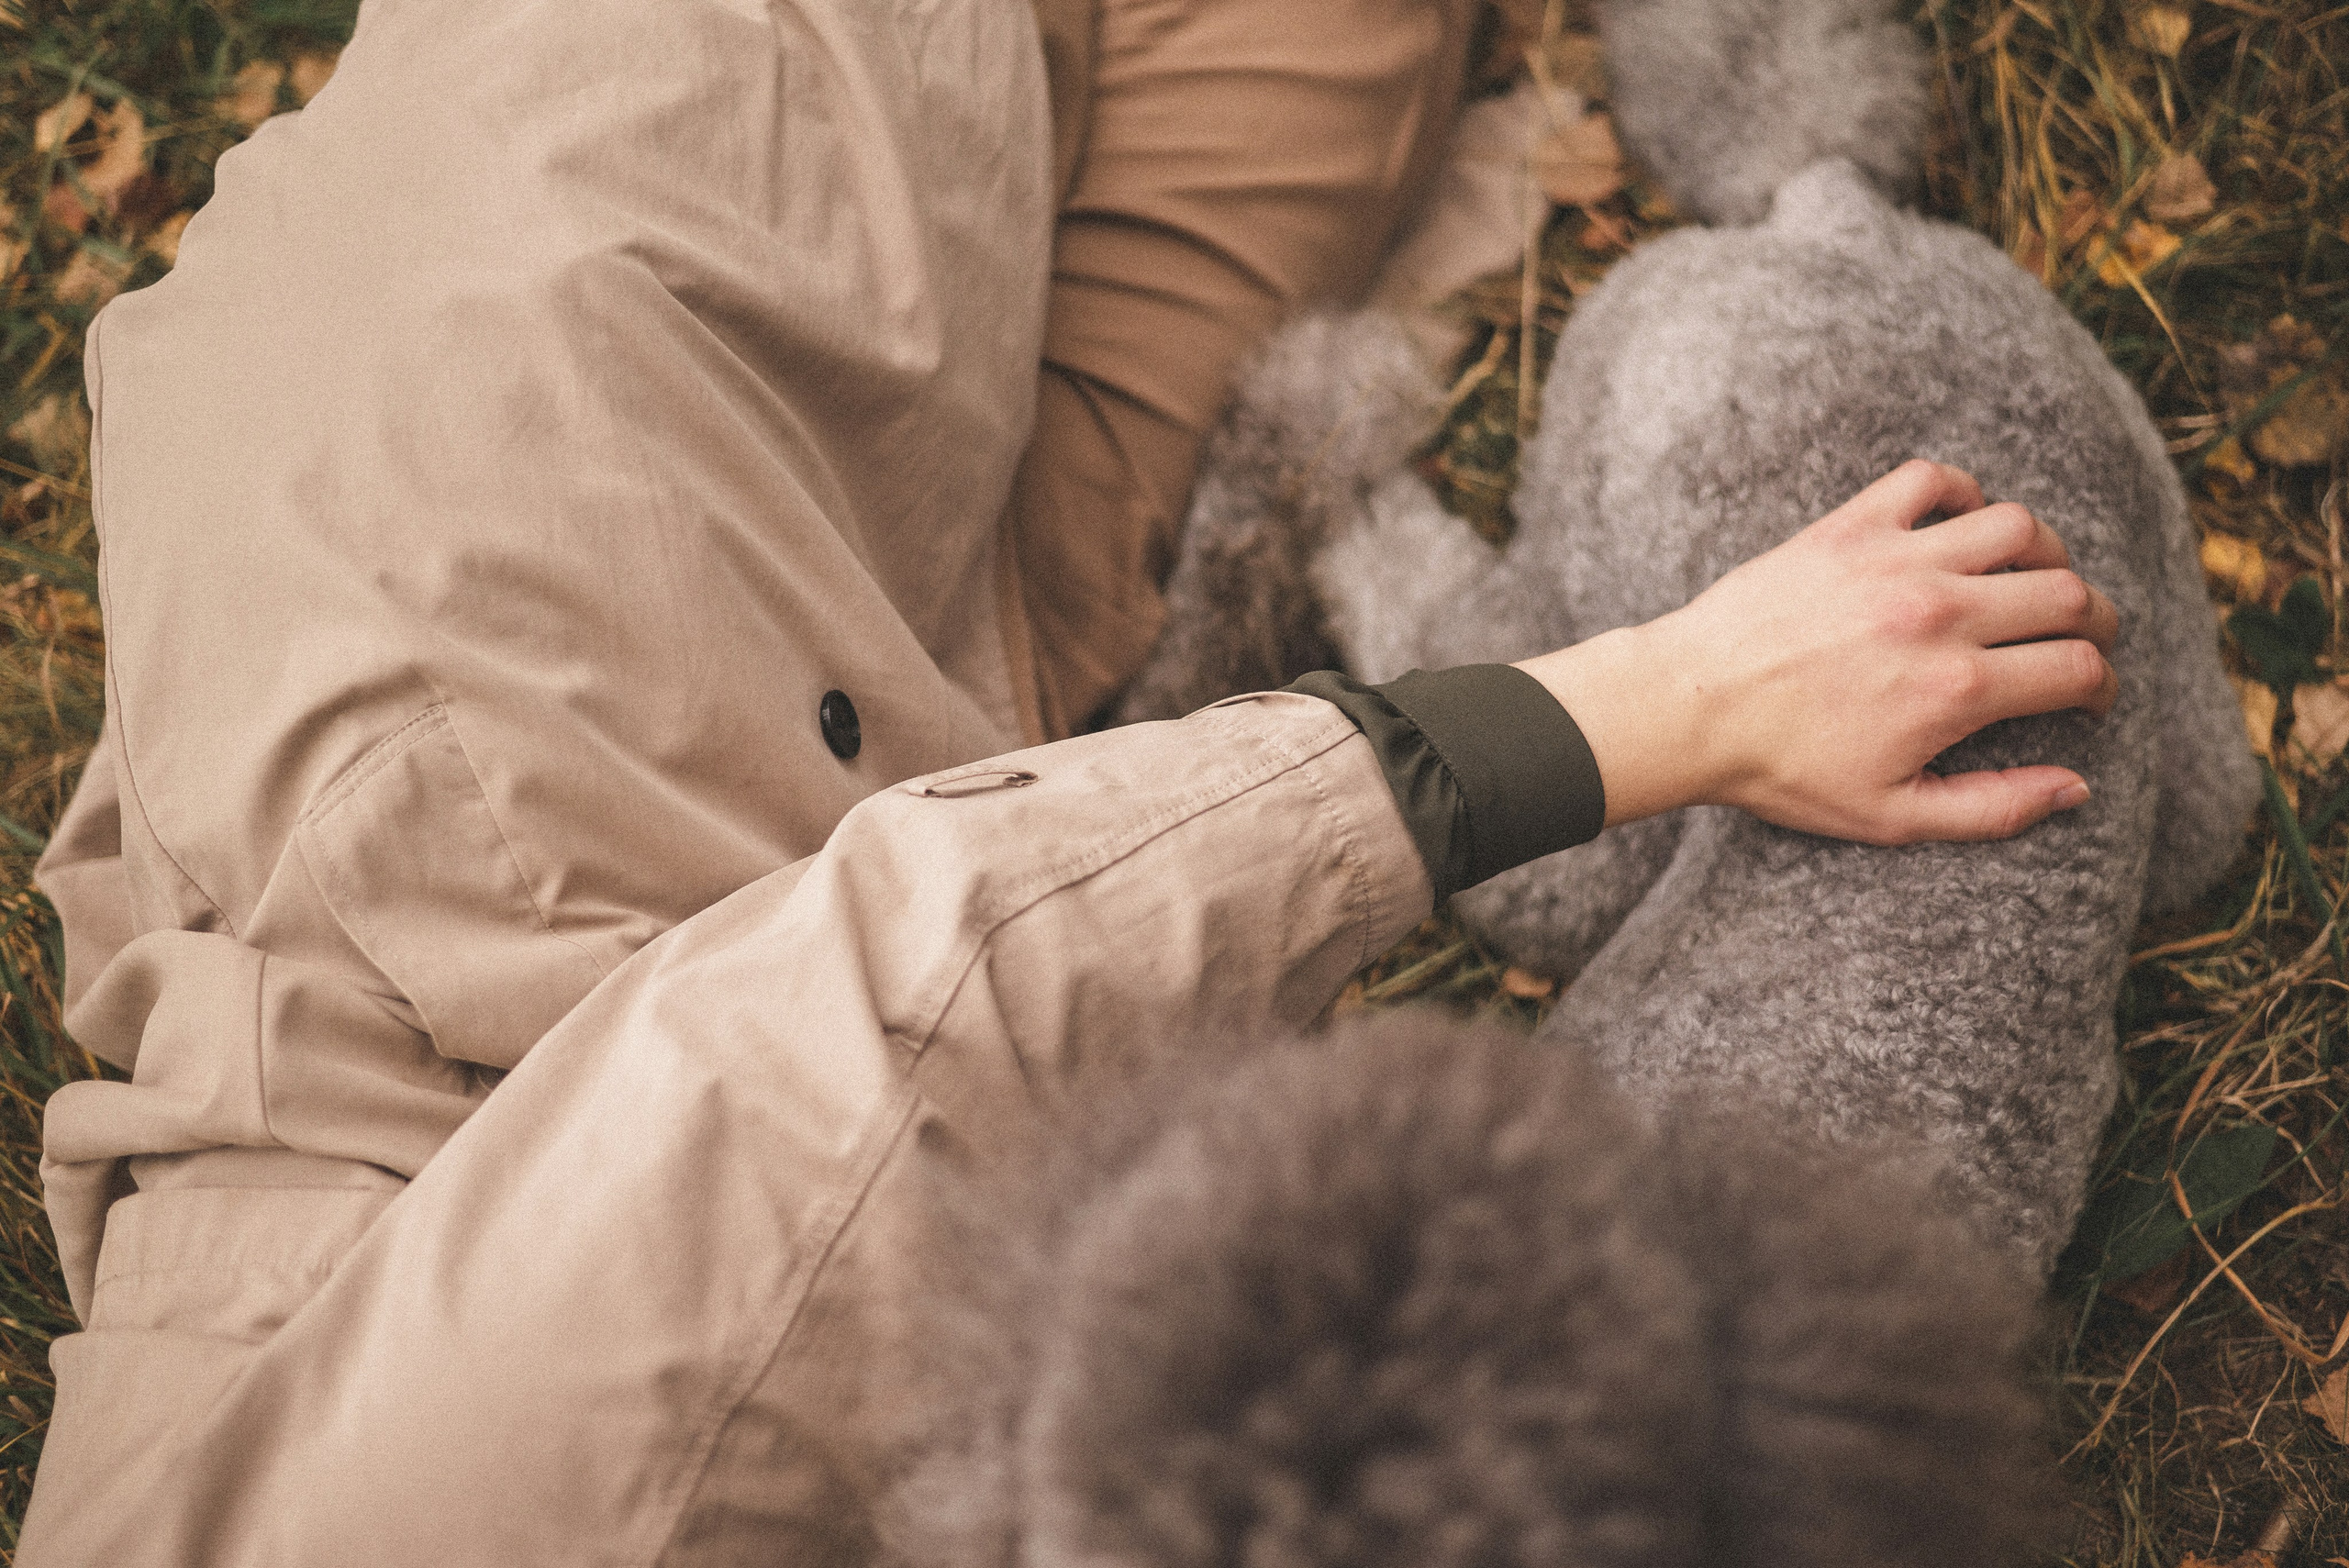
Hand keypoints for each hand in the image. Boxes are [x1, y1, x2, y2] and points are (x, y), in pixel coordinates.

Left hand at [1513, 460, 2119, 843]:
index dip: (2101, 685)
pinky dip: (1962, 491)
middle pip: (2067, 593)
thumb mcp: (1890, 816)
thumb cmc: (1781, 769)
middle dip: (2094, 620)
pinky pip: (1932, 480)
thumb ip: (1993, 808)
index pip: (2078, 667)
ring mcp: (1895, 562)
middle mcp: (1939, 615)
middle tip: (2080, 639)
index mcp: (1956, 689)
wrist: (1688, 708)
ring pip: (2018, 527)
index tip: (2087, 695)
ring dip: (2045, 553)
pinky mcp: (1850, 527)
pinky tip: (1960, 526)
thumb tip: (2076, 787)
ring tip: (2033, 580)